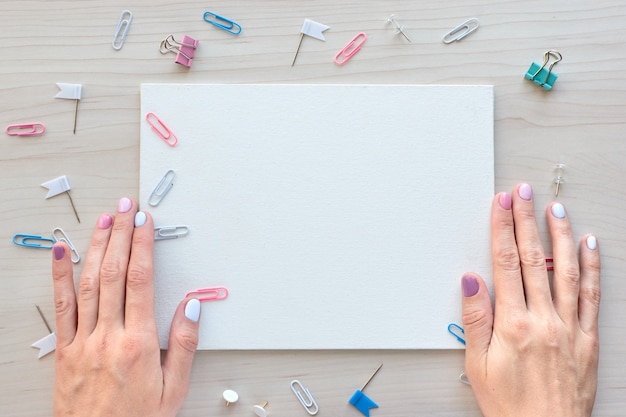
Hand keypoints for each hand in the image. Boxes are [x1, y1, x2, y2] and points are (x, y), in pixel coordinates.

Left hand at [52, 198, 200, 416]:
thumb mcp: (175, 388)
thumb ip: (185, 343)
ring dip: (95, 247)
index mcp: (139, 343)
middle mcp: (108, 337)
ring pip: (88, 283)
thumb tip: (192, 305)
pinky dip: (59, 277)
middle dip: (120, 235)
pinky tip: (60, 254)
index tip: (145, 224)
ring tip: (103, 221)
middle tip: (126, 209)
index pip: (140, 281)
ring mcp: (82, 342)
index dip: (142, 246)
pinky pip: (61, 308)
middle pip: (114, 273)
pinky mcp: (64, 351)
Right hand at [462, 184, 600, 416]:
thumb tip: (471, 282)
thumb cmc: (510, 404)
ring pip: (565, 271)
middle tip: (524, 192)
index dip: (502, 229)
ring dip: (559, 236)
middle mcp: (544, 320)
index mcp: (514, 324)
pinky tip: (588, 246)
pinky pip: (592, 296)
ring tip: (555, 209)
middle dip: (526, 221)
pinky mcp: (587, 339)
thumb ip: (475, 320)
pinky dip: (591, 268)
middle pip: (532, 259)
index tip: (502, 204)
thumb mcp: (477, 365)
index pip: (505, 264)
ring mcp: (569, 327)